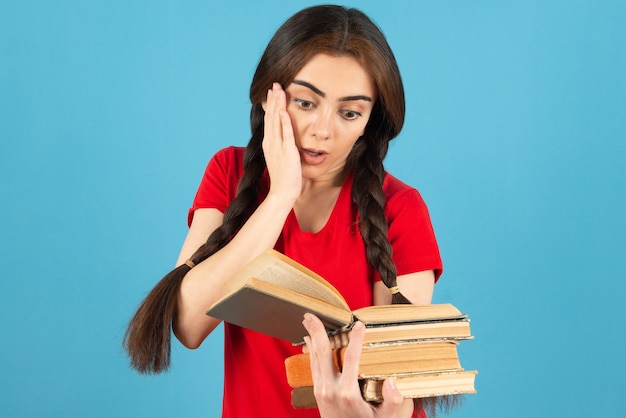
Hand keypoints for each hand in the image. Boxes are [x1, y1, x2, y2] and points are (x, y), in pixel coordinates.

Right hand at [262, 82, 301, 202]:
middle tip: (275, 84)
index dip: (271, 105)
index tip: (272, 92)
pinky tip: (284, 110)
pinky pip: (285, 134)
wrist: (282, 192)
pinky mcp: (286, 152)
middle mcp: (271, 142)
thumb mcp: (280, 157)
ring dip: (278, 105)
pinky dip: (284, 122)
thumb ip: (281, 145)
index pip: (270, 120)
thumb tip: (284, 138)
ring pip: (277, 121)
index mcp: (269, 143)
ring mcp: (277, 147)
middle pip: (271, 117)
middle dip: (273, 100)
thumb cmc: (284, 177)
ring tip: (278, 90)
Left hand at [302, 313, 404, 417]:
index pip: (352, 359)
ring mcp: (321, 390)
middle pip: (323, 353)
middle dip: (318, 331)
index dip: (355, 340)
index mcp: (348, 393)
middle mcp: (331, 389)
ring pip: (315, 358)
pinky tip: (310, 340)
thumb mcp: (385, 417)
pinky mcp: (317, 392)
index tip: (359, 325)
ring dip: (311, 337)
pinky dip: (311, 350)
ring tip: (308, 320)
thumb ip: (392, 400)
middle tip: (311, 314)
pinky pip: (313, 366)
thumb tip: (391, 381)